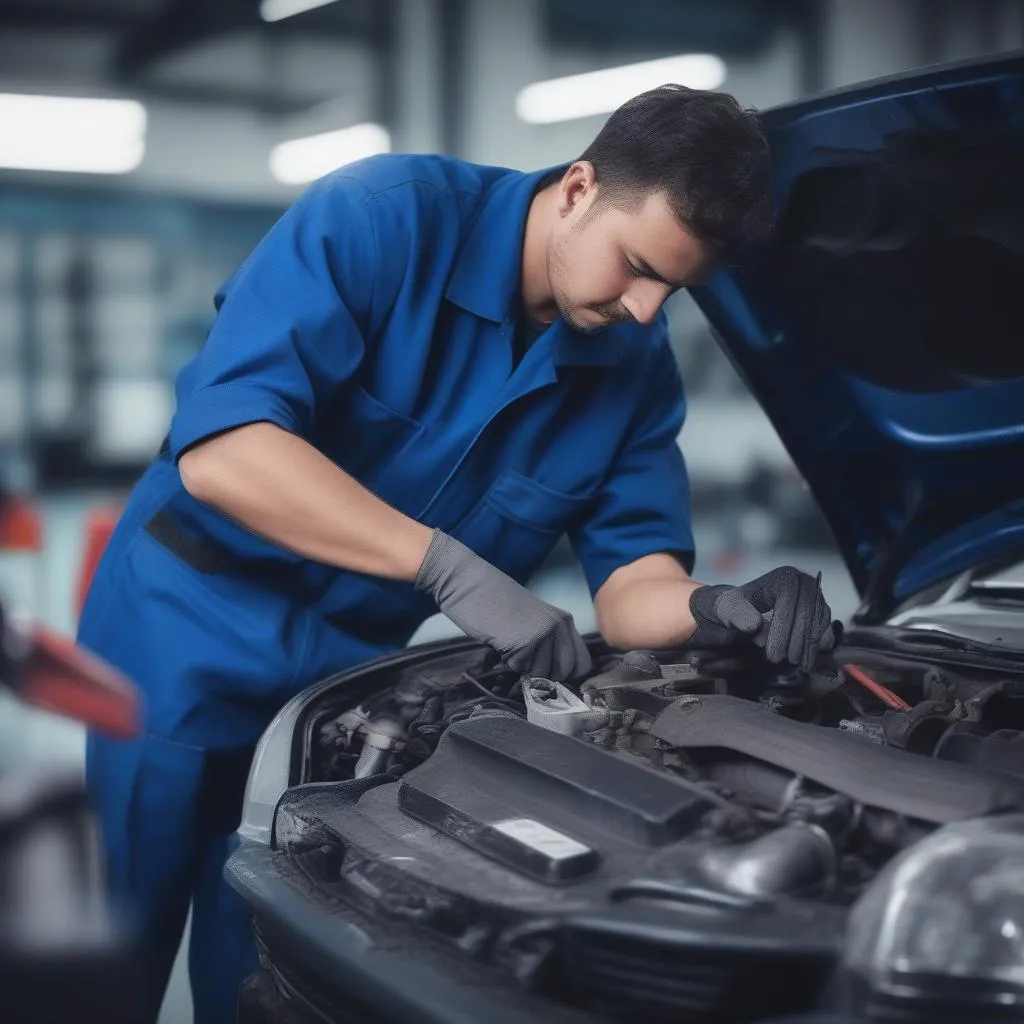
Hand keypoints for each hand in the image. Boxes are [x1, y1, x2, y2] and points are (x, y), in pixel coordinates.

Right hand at [415, 530, 591, 681]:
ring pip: (542, 674)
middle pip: (565, 672)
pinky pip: (521, 669)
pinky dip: (509, 663)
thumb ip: (547, 642)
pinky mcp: (525, 643)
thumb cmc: (494, 601)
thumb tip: (552, 676)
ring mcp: (544, 635)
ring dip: (524, 669)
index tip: (548, 674)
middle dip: (545, 676)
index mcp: (564, 620)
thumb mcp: (531, 619)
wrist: (468, 583)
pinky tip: (501, 644)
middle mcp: (559, 627)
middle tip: (525, 663)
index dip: (566, 674)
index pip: (582, 663)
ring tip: (510, 647)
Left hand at [688, 566, 834, 669]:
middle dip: (796, 642)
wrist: (741, 610)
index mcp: (783, 577)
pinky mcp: (821, 610)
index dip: (782, 632)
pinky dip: (818, 644)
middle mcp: (803, 581)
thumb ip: (736, 615)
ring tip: (795, 665)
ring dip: (808, 647)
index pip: (788, 603)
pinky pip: (826, 627)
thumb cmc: (733, 608)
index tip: (773, 655)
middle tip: (784, 663)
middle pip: (807, 613)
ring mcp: (815, 595)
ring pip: (818, 622)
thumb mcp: (727, 609)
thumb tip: (754, 626)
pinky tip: (808, 658)